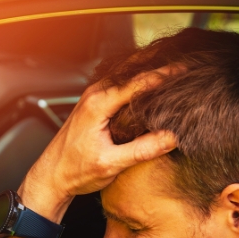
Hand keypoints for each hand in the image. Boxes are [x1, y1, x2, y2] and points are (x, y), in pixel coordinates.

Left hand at [20, 72, 177, 218]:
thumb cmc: (74, 172)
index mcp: (98, 105)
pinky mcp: (93, 104)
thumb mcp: (111, 164)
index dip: (166, 75)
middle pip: (133, 68)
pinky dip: (137, 79)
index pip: (139, 82)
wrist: (50, 177)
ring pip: (126, 74)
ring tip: (175, 67)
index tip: (187, 70)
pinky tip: (152, 84)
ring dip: (149, 67)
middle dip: (159, 62)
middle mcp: (94, 95)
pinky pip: (119, 83)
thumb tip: (172, 137)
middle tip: (186, 60)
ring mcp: (92, 97)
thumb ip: (142, 150)